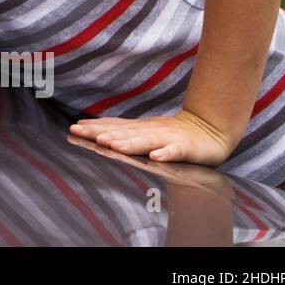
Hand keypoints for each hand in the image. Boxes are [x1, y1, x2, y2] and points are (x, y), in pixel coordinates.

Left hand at [68, 108, 234, 167]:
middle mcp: (151, 130)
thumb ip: (125, 132)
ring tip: (113, 146)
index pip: (114, 126)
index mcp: (140, 128)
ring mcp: (168, 138)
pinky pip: (175, 151)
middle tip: (83, 133)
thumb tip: (96, 131)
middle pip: (125, 132)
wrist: (210, 128)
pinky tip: (156, 157)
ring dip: (129, 143)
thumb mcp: (146, 131)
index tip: (75, 127)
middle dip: (103, 133)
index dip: (95, 126)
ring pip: (146, 140)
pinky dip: (166, 153)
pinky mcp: (186, 148)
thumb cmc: (173, 134)